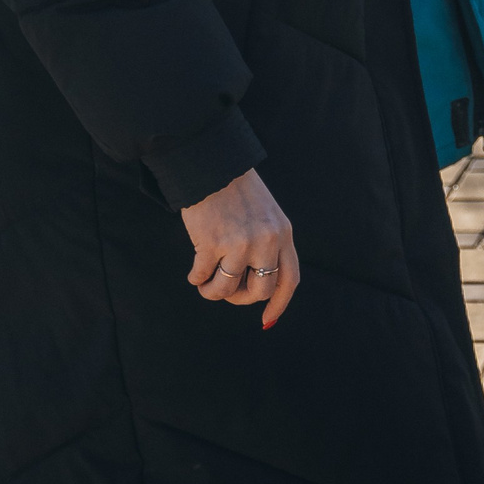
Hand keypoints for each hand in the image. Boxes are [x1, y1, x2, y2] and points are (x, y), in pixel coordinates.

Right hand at [182, 167, 299, 329]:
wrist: (212, 164)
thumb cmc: (236, 189)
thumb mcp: (266, 214)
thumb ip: (268, 243)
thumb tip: (256, 283)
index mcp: (283, 234)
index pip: (289, 279)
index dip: (279, 304)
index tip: (267, 319)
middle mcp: (266, 241)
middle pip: (260, 290)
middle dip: (241, 299)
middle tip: (227, 291)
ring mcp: (239, 243)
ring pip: (227, 289)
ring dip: (213, 292)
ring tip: (205, 283)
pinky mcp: (212, 243)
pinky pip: (202, 277)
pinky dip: (196, 279)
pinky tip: (194, 271)